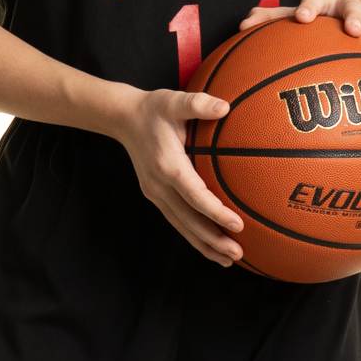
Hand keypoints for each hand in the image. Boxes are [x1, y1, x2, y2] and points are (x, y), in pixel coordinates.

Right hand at [115, 87, 244, 265]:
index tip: (238, 224)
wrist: (123, 119)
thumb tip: (225, 106)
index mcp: (167, 165)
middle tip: (237, 253)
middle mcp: (159, 185)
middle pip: (188, 220)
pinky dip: (194, 237)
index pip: (194, 195)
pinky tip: (211, 247)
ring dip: (204, 245)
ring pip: (182, 226)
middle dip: (212, 239)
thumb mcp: (173, 100)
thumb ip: (198, 103)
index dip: (215, 212)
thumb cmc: (153, 109)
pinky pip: (177, 221)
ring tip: (228, 260)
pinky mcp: (156, 196)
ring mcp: (155, 194)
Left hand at [236, 0, 360, 78]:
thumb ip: (270, 22)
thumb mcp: (295, 20)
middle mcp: (352, 9)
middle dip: (355, 17)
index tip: (303, 19)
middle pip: (355, 7)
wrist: (355, 17)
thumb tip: (239, 29)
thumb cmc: (316, 24)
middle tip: (353, 30)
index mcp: (325, 4)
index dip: (309, 7)